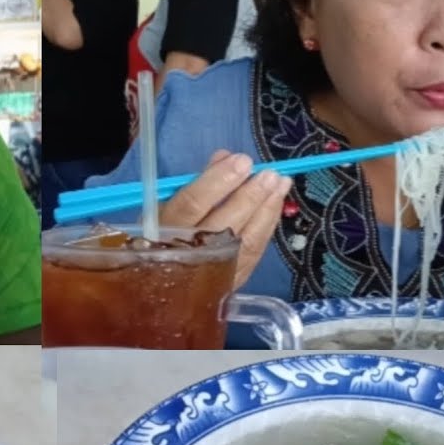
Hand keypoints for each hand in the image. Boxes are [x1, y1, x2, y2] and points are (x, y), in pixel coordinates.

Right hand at [159, 150, 292, 290]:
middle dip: (250, 197)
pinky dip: (267, 227)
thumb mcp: (166, 207)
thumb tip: (225, 158)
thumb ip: (197, 182)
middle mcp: (188, 254)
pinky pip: (254, 253)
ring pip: (245, 241)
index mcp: (163, 231)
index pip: (192, 204)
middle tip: (270, 175)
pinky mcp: (231, 281)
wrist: (164, 287)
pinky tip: (275, 206)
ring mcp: (212, 272)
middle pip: (223, 225)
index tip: (242, 161)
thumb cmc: (162, 236)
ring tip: (281, 184)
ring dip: (266, 211)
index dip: (218, 181)